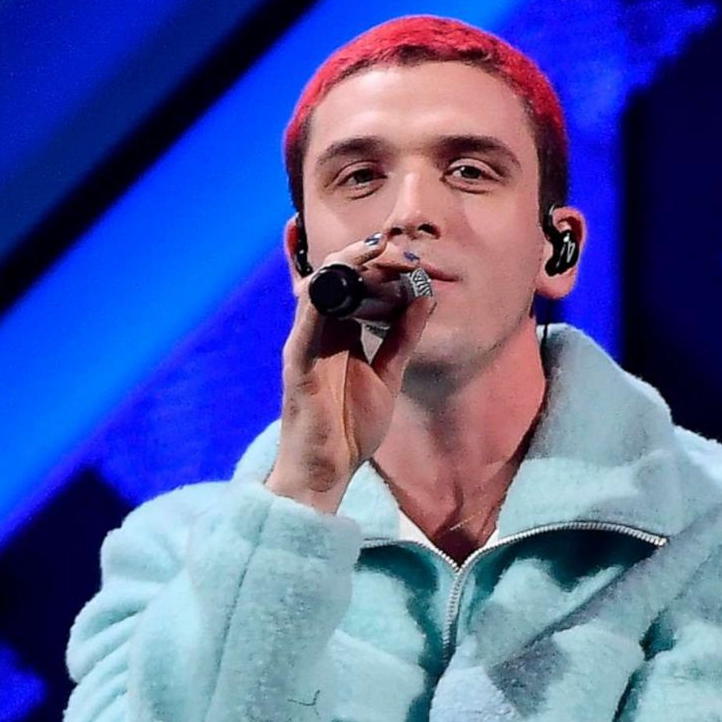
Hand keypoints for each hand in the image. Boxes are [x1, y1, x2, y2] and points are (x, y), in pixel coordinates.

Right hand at [265, 230, 436, 513]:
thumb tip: (425, 296)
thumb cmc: (351, 425)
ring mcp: (305, 344)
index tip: (412, 257)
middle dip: (367, 255)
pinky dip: (319, 301)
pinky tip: (337, 284)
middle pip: (336, 276)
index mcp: (340, 330)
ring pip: (318, 289)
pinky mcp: (297, 365)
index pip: (356, 282)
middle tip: (401, 251)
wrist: (328, 470)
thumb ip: (403, 336)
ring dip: (346, 266)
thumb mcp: (389, 373)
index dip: (380, 262)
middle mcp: (319, 330)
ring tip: (377, 253)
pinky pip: (305, 325)